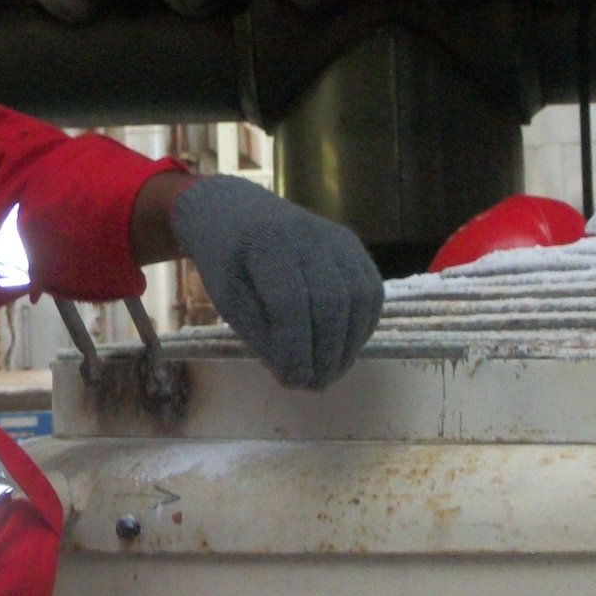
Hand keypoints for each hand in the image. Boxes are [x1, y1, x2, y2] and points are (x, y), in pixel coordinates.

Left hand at [170, 174, 381, 388]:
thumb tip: (295, 371)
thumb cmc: (225, 260)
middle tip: (313, 384)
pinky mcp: (351, 245)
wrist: (235, 210)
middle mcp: (308, 236)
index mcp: (265, 245)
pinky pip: (370, 290)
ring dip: (348, 345)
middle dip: (325, 353)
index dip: (295, 348)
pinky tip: (344, 349)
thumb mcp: (227, 298)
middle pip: (331, 302)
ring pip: (359, 298)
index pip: (290, 303)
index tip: (290, 381)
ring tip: (329, 373)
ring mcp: (335, 237)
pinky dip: (362, 326)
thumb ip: (259, 333)